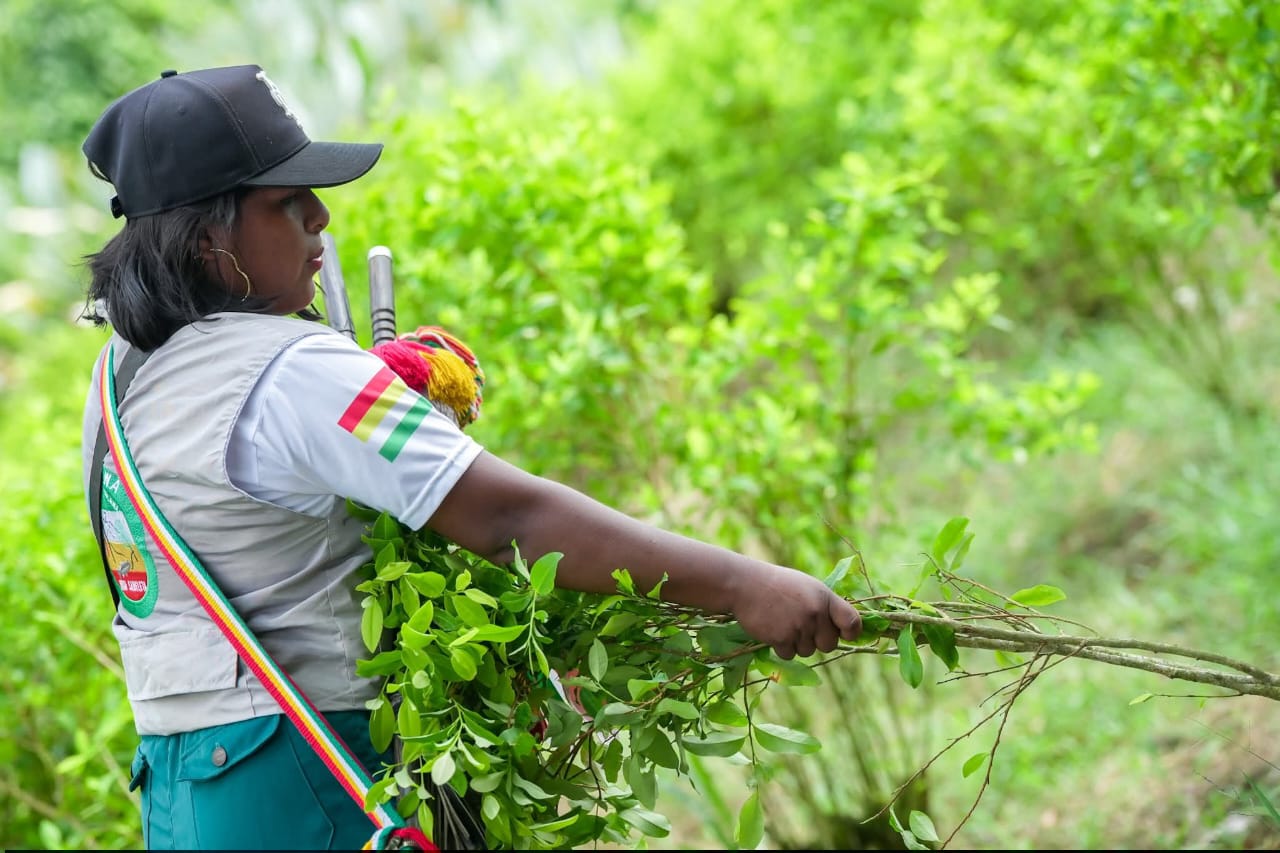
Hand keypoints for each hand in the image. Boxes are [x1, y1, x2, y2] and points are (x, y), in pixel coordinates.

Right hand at [731, 565, 861, 659]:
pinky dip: (782, 647)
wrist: (746, 584)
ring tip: (783, 623)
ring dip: (797, 643)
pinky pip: (790, 654)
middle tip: (803, 628)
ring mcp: (799, 626)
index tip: (845, 635)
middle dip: (818, 641)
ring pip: (808, 651)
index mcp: (825, 597)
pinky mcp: (782, 638)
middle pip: (829, 644)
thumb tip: (843, 629)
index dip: (851, 633)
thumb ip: (825, 606)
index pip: (852, 622)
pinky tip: (773, 629)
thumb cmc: (778, 585)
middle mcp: (815, 613)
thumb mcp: (808, 587)